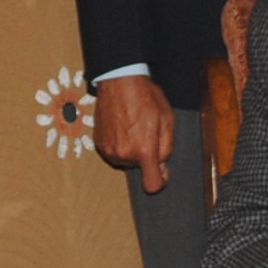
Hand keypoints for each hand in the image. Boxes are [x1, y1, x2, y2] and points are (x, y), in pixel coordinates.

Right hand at [92, 73, 175, 193]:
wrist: (119, 82)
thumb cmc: (145, 97)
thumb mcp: (167, 121)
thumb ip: (167, 148)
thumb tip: (162, 167)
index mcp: (144, 149)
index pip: (153, 185)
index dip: (161, 180)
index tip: (162, 170)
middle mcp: (124, 154)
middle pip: (140, 169)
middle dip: (146, 156)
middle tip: (147, 133)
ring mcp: (109, 150)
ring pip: (126, 161)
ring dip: (132, 151)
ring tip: (133, 128)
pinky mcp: (99, 144)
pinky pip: (113, 152)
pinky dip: (119, 145)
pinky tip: (122, 127)